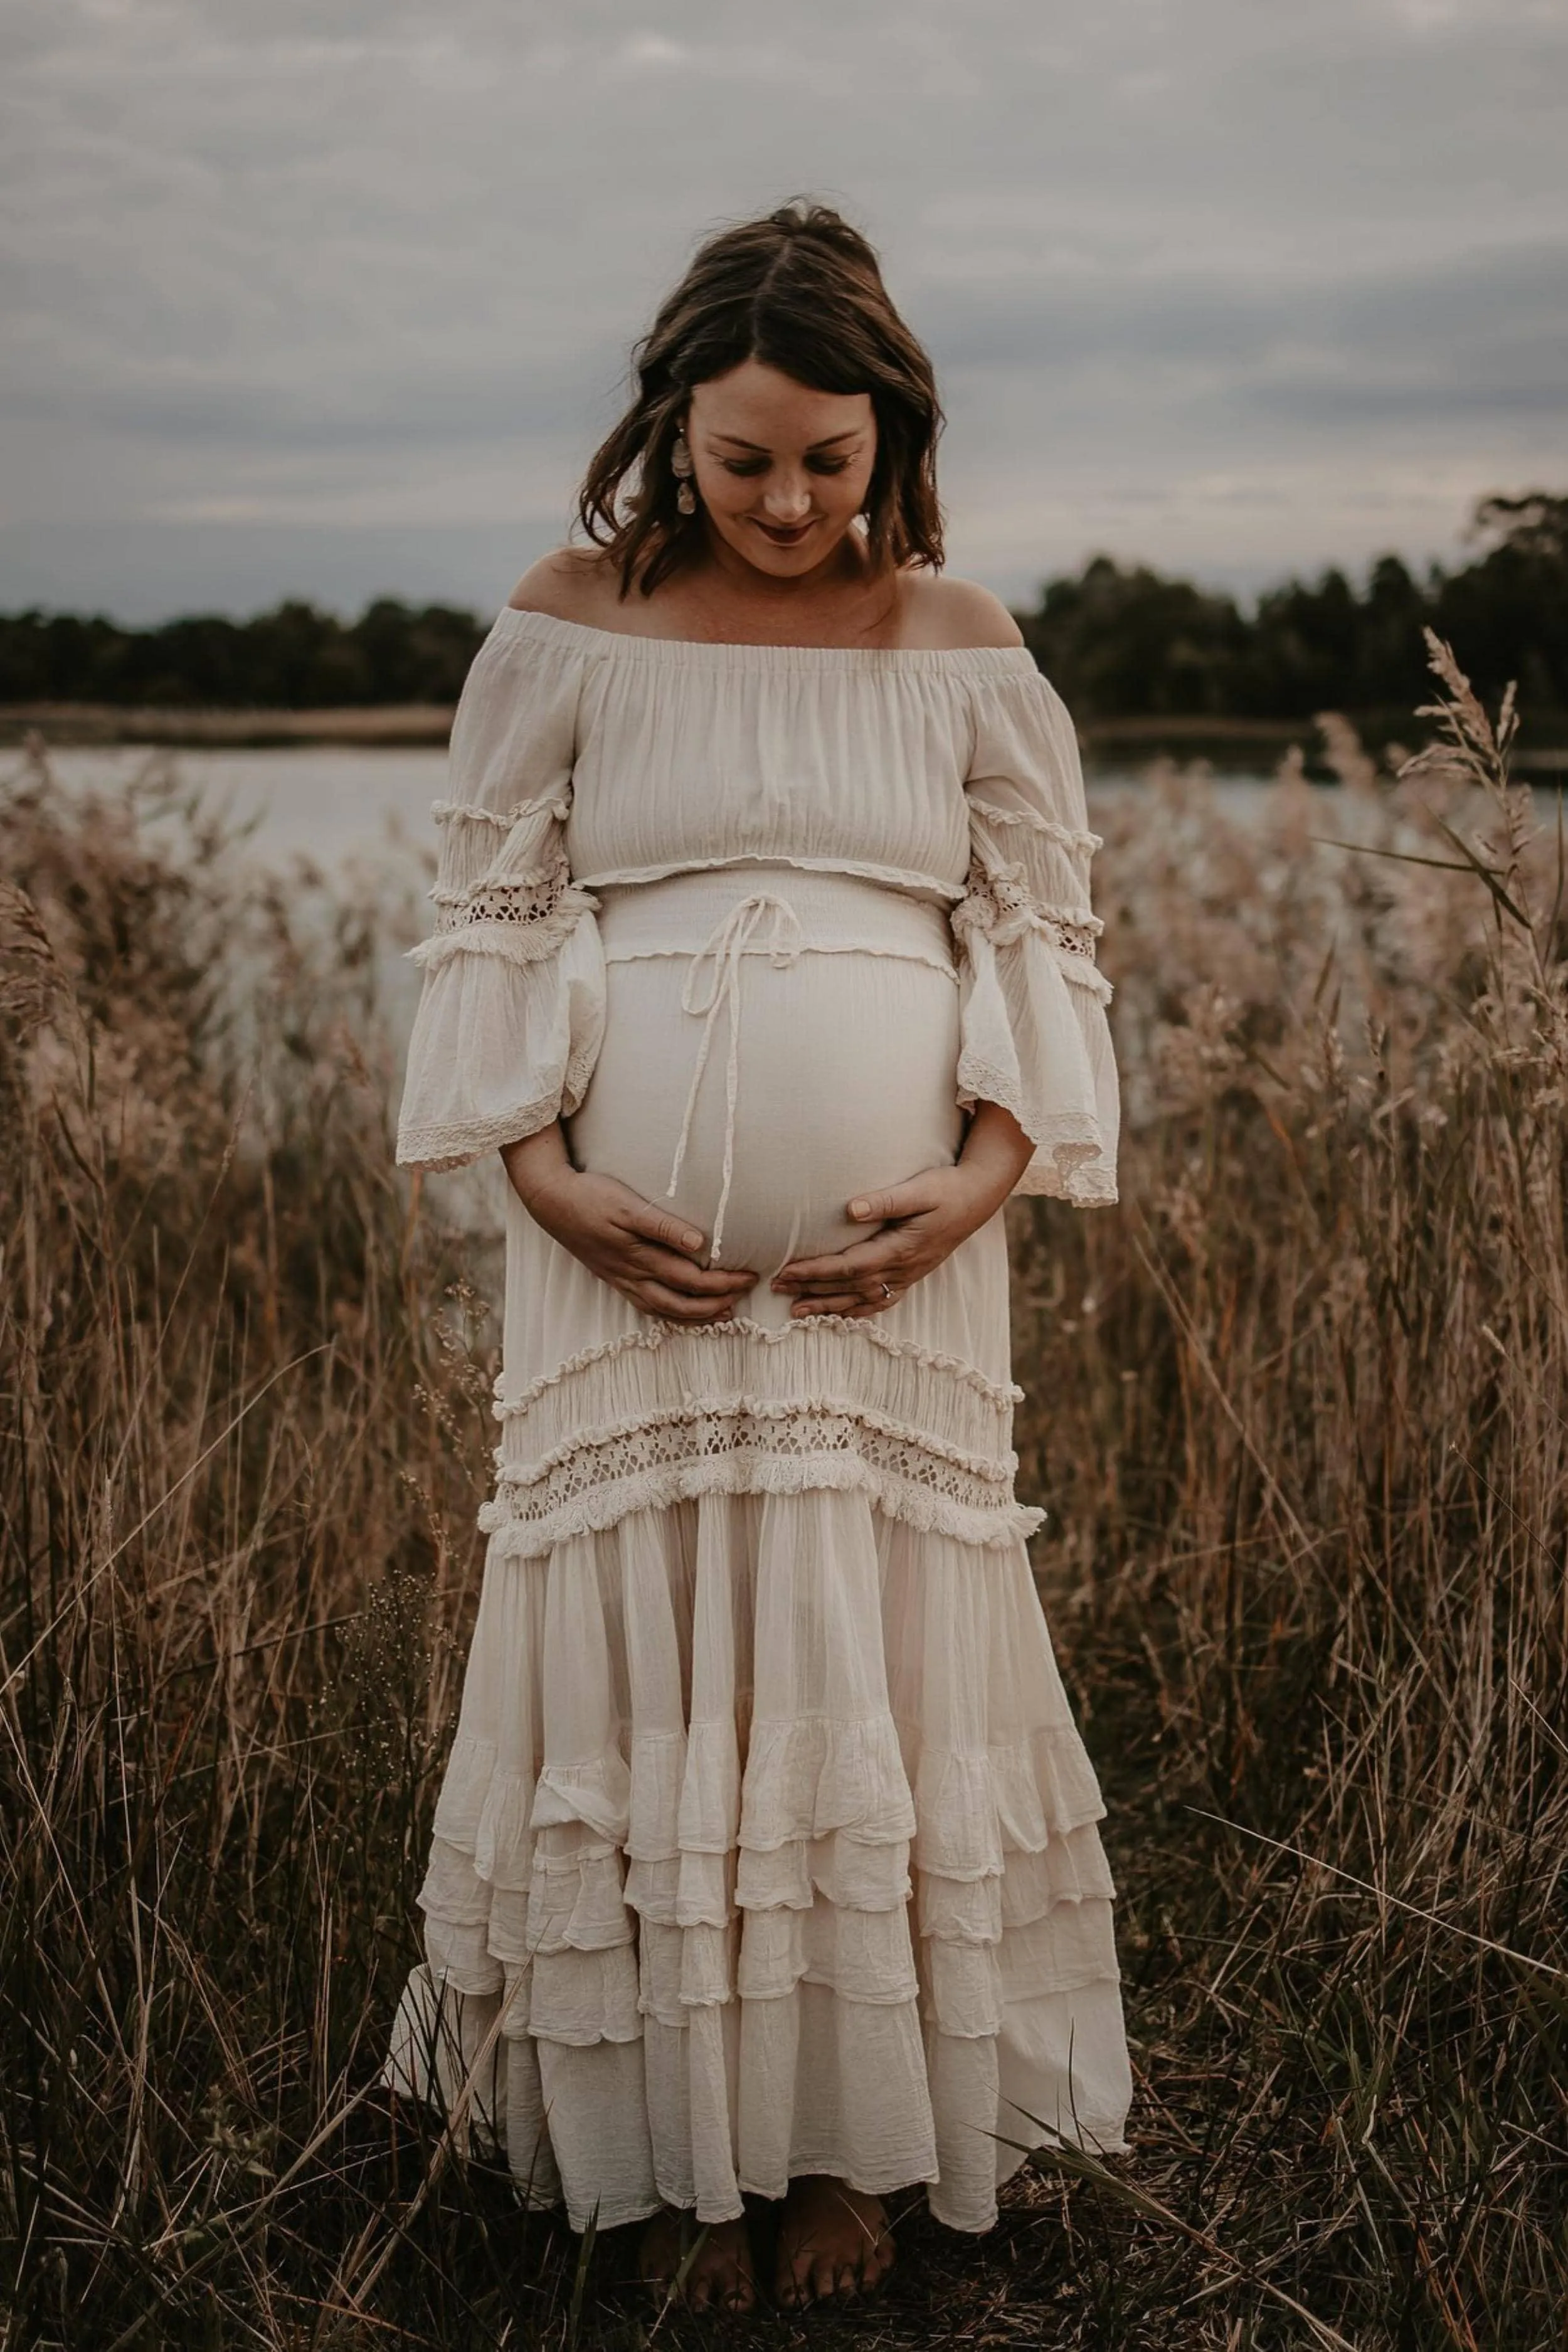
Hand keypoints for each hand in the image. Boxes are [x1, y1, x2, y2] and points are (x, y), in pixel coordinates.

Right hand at [501, 1124, 755, 1323]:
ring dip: (697, 1316)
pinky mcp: (614, 1279)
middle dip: (717, 1302)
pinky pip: (647, 1307)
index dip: (722, 1282)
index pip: (690, 1278)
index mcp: (639, 1256)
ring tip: (724, 1313)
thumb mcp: (627, 1205)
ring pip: (664, 1310)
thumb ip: (663, 1226)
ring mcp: (622, 1280)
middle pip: (682, 1301)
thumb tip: (699, 1244)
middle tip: (745, 1292)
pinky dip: (671, 1315)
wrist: (552, 1202)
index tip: (749, 1274)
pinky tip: (684, 1313)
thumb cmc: (592, 1196)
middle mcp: (632, 1275)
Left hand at [771, 1105, 1033, 1319]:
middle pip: (849, 1286)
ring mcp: (908, 1275)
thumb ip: (886, 1200)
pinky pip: (880, 1301)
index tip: (786, 1271)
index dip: (815, 1271)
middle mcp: (902, 1268)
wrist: (978, 1197)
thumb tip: (851, 1208)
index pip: (848, 1266)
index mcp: (900, 1248)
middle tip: (777, 1288)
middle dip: (812, 1289)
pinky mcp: (912, 1275)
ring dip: (828, 1306)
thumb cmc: (947, 1188)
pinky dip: (856, 1311)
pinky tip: (839, 1316)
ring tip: (797, 1312)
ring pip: (862, 1299)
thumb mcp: (919, 1189)